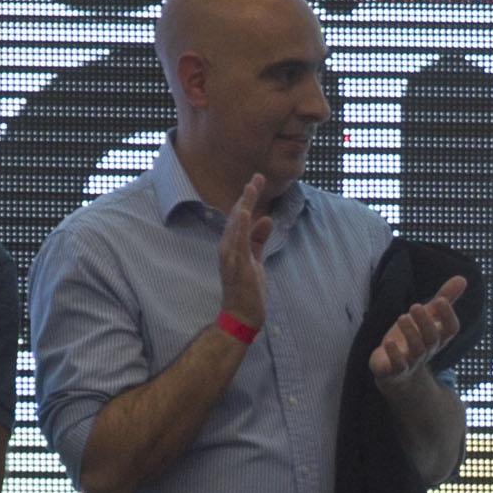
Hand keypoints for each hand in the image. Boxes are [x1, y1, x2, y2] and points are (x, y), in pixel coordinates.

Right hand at [218, 174, 275, 331]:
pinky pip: (238, 243)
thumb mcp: (256, 259)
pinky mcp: (237, 265)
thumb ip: (259, 239)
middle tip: (257, 177)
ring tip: (251, 187)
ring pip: (236, 225)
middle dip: (247, 196)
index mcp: (232, 246)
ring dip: (244, 205)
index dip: (248, 199)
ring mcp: (230, 256)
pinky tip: (244, 212)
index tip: (257, 181)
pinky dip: (240, 226)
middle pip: (236, 217)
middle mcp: (227, 248)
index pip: (239, 218)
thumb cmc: (247, 290)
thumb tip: (265, 219)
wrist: (242, 316)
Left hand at [370, 277, 466, 391]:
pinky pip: (398, 366)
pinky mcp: (395, 371)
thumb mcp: (427, 317)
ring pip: (416, 350)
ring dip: (410, 334)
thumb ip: (444, 299)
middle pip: (432, 338)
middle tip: (415, 306)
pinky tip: (388, 343)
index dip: (448, 316)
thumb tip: (462, 278)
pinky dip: (394, 355)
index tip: (441, 300)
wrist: (396, 373)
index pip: (451, 329)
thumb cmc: (414, 339)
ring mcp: (412, 362)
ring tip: (402, 317)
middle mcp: (428, 350)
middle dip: (425, 323)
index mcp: (438, 337)